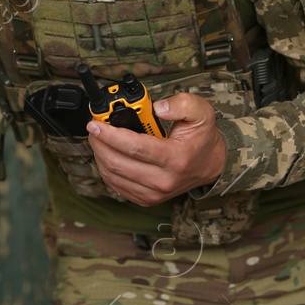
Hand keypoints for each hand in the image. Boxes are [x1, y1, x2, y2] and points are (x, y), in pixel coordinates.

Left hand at [87, 93, 226, 205]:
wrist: (210, 165)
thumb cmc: (202, 138)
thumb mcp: (201, 113)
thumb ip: (182, 104)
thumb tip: (158, 107)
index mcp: (176, 159)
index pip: (135, 147)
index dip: (110, 135)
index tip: (95, 123)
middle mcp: (164, 180)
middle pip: (118, 163)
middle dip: (99, 143)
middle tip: (94, 127)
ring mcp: (154, 193)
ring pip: (113, 176)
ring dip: (100, 155)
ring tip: (100, 138)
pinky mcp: (146, 199)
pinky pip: (116, 185)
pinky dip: (106, 169)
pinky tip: (107, 154)